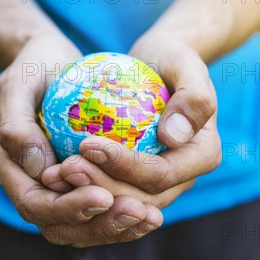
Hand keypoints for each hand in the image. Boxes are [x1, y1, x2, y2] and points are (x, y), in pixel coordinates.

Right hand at [0, 34, 162, 246]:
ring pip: (80, 226)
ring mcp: (53, 186)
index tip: (104, 197)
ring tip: (151, 217)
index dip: (68, 208)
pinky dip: (121, 213)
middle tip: (139, 213)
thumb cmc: (33, 65)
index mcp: (7, 166)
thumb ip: (17, 125)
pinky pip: (96, 208)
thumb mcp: (19, 84)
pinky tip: (151, 208)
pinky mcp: (76, 181)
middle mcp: (28, 184)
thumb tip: (37, 169)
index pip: (35, 204)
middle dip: (100, 225)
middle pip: (60, 226)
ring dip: (115, 227)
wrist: (48, 60)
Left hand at [42, 38, 220, 204]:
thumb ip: (193, 98)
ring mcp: (161, 181)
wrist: (159, 62)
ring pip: (123, 202)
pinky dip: (85, 186)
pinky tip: (56, 174)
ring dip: (88, 192)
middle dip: (101, 187)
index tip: (87, 145)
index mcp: (203, 155)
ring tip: (56, 174)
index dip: (124, 167)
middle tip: (65, 168)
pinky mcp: (137, 178)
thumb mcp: (185, 63)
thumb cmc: (172, 57)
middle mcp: (184, 176)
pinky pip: (111, 189)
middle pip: (141, 198)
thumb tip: (173, 138)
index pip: (161, 175)